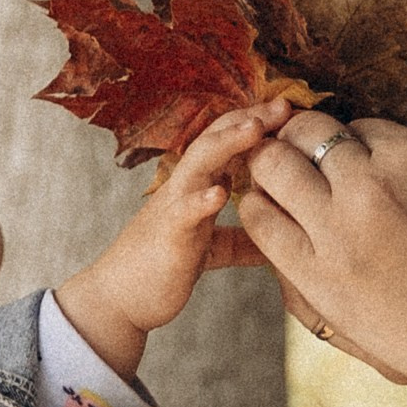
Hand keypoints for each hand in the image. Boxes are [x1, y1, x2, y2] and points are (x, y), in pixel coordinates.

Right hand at [54, 100, 295, 381]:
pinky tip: (220, 193)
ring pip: (198, 164)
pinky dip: (201, 201)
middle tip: (283, 105)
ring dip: (227, 143)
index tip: (289, 111)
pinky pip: (183, 214)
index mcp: (195, 188)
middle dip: (248, 119)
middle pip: (214, 140)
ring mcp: (172, 208)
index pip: (225, 142)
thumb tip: (274, 245)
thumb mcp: (208, 251)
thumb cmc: (160, 271)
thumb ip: (238, 242)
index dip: (254, 123)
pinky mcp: (167, 236)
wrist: (118, 301)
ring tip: (255, 128)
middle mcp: (183, 189)